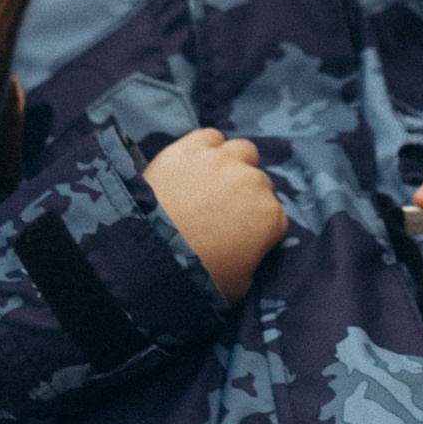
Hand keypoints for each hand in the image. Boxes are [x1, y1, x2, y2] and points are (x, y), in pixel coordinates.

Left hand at [146, 129, 286, 302]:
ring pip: (243, 151)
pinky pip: (210, 137)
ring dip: (234, 165)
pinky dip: (207, 148)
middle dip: (245, 196)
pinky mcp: (192, 147)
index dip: (257, 226)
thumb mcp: (238, 286)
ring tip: (213, 182)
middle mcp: (254, 183)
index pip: (275, 217)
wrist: (147, 252)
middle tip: (221, 212)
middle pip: (260, 182)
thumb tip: (248, 251)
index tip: (240, 235)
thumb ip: (252, 261)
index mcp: (271, 218)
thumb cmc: (194, 276)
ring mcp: (223, 161)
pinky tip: (195, 164)